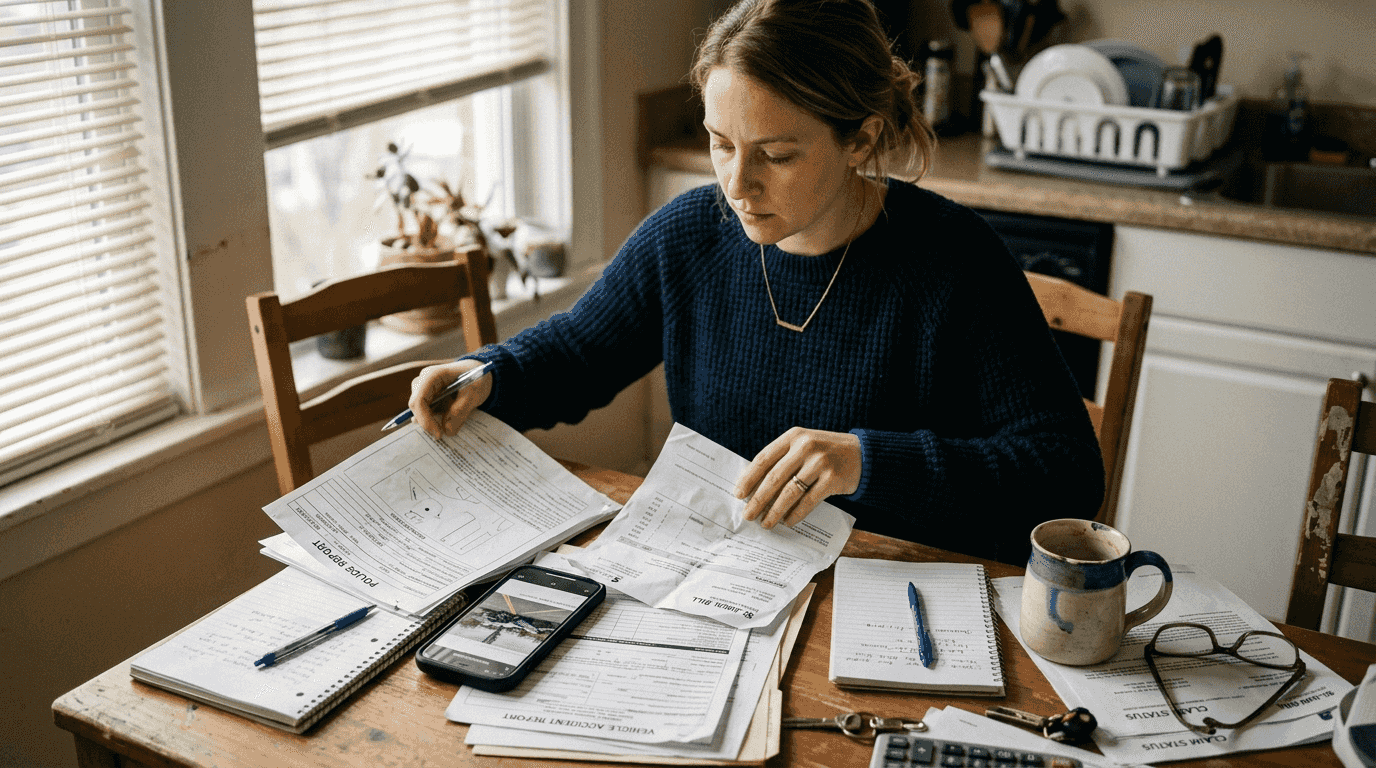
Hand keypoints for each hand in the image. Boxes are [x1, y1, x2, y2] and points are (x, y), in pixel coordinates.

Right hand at [408, 359, 492, 437]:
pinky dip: (435, 420)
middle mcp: (424, 381)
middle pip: (416, 406)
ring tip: (452, 425)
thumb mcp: (474, 393)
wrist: (479, 374)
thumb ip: (460, 410)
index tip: (438, 434)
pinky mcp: (428, 398)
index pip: (419, 399)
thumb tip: (447, 430)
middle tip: (443, 435)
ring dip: (433, 422)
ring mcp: (424, 389)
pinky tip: (449, 423)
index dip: (425, 419)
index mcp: (433, 375)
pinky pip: (426, 413)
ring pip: (420, 411)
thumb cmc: (476, 378)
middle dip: (428, 422)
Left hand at [735, 427, 861, 528]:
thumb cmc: (826, 452)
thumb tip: (755, 488)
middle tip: (748, 514)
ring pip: (790, 492)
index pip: (764, 458)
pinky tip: (788, 521)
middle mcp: (805, 447)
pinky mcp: (832, 479)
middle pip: (774, 477)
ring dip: (775, 510)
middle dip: (758, 499)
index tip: (738, 493)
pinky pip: (808, 501)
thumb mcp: (804, 446)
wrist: (863, 453)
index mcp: (793, 436)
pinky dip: (796, 514)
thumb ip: (783, 460)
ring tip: (765, 523)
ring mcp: (820, 462)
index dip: (749, 478)